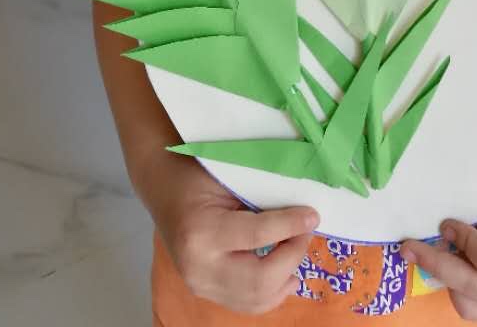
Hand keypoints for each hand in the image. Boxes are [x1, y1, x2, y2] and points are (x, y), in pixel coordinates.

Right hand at [152, 159, 318, 312]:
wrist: (163, 187)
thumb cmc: (196, 172)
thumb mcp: (228, 175)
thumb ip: (263, 194)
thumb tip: (303, 206)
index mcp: (201, 232)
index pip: (257, 235)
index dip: (291, 226)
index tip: (313, 214)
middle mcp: (199, 268)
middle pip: (260, 280)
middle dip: (293, 256)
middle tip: (306, 229)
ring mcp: (200, 285)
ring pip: (256, 299)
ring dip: (286, 275)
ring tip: (297, 247)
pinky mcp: (206, 292)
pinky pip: (247, 303)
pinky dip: (273, 291)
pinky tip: (286, 273)